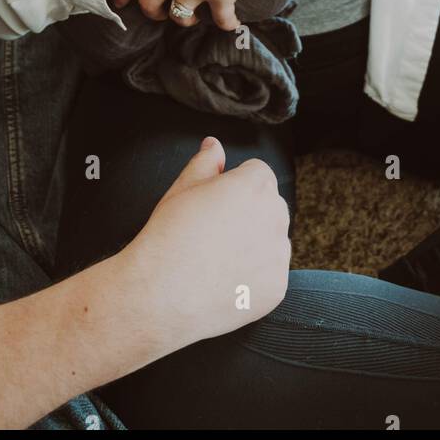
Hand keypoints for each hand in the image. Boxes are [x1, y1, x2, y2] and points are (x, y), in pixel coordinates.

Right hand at [118, 136, 290, 348]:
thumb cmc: (168, 237)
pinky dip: (255, 278)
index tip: (216, 203)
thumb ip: (205, 162)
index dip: (235, 186)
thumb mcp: (182, 188)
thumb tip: (214, 145)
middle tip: (215, 231)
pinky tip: (226, 281)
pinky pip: (272, 274)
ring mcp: (278, 254)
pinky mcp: (277, 286)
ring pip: (273, 240)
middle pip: (270, 205)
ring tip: (219, 258)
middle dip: (250, 212)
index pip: (258, 173)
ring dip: (256, 244)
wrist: (161, 295)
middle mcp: (275, 216)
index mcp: (254, 185)